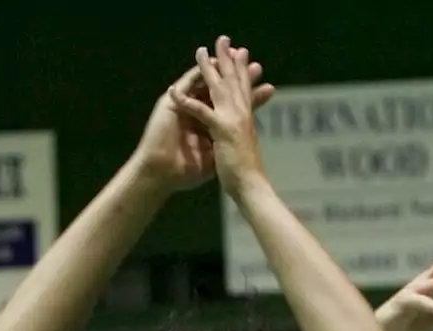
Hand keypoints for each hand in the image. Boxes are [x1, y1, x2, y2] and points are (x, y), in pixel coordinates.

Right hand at [132, 41, 273, 192]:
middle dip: (236, 74)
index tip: (270, 88)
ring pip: (204, 81)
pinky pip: (185, 84)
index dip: (250, 96)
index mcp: (211, 125)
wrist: (163, 176)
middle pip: (221, 89)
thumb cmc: (185, 172)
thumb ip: (226, 146)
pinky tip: (209, 63)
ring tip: (230, 53)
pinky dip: (196, 73)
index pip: (233, 106)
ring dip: (217, 67)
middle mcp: (199, 112)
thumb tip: (246, 146)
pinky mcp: (171, 105)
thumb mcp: (214, 158)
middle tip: (254, 62)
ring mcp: (184, 106)